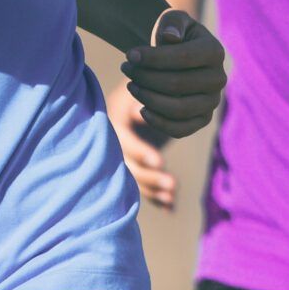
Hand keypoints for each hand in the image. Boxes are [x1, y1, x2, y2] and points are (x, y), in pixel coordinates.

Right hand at [110, 89, 176, 209]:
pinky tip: (171, 206)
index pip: (126, 143)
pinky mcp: (135, 167)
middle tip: (173, 185)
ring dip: (154, 190)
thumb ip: (140, 101)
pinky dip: (157, 197)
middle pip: (130, 168)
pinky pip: (144, 186)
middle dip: (151, 178)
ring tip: (173, 194)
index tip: (159, 161)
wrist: (131, 94)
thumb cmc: (140, 84)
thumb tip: (142, 112)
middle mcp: (116, 145)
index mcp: (115, 125)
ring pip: (137, 180)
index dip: (141, 152)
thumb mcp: (139, 88)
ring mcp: (124, 158)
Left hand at [119, 8, 225, 143]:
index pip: (183, 58)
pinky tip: (142, 109)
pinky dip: (159, 123)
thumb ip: (172, 23)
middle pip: (177, 84)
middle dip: (146, 77)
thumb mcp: (172, 20)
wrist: (177, 54)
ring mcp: (212, 102)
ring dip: (148, 98)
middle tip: (125, 68)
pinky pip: (181, 129)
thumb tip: (170, 38)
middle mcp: (219, 79)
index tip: (129, 55)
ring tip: (131, 85)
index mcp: (215, 51)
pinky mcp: (203, 119)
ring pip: (178, 109)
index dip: (153, 58)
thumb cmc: (172, 34)